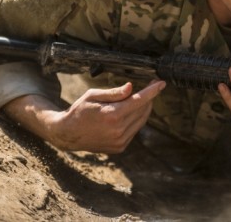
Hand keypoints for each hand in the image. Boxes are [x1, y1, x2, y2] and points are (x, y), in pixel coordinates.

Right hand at [12, 80, 165, 153]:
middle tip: (151, 86)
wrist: (68, 134)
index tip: (162, 83)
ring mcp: (120, 141)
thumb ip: (114, 93)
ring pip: (141, 120)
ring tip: (141, 98)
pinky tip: (130, 112)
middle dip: (149, 97)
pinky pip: (135, 130)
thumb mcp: (93, 95)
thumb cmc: (80, 110)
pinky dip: (136, 119)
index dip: (152, 91)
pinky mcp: (120, 147)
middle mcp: (118, 130)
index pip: (139, 101)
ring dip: (144, 108)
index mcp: (112, 115)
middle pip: (143, 110)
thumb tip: (132, 88)